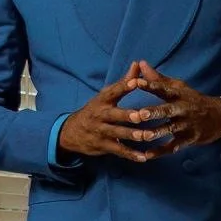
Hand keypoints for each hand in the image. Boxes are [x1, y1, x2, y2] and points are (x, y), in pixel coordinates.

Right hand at [57, 72, 174, 162]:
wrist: (72, 132)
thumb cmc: (96, 110)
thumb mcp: (106, 95)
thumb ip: (124, 82)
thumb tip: (138, 63)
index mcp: (103, 100)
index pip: (114, 91)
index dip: (125, 86)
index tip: (137, 81)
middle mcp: (101, 115)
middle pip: (115, 115)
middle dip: (129, 115)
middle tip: (142, 115)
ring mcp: (101, 131)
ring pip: (118, 134)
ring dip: (133, 135)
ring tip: (147, 136)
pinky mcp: (103, 145)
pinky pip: (118, 150)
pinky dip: (131, 155)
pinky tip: (143, 157)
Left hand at [121, 61, 220, 151]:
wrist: (219, 116)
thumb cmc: (192, 100)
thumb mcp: (178, 87)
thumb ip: (158, 78)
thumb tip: (141, 63)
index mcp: (178, 94)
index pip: (162, 87)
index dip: (149, 84)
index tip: (135, 82)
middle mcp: (182, 109)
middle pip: (166, 110)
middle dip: (152, 112)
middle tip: (139, 114)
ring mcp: (186, 124)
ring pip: (169, 129)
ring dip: (156, 133)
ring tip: (143, 136)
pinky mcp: (189, 138)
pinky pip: (173, 146)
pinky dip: (160, 151)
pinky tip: (147, 155)